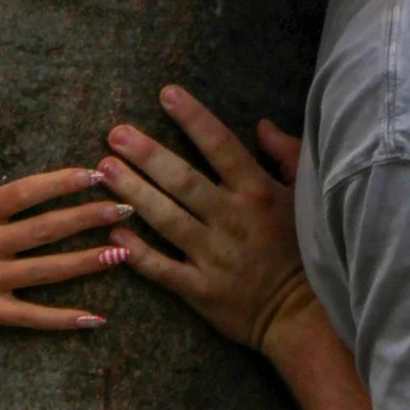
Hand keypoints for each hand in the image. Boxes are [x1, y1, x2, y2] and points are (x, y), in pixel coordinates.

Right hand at [0, 134, 132, 347]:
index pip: (25, 193)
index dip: (61, 182)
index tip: (94, 173)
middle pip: (46, 230)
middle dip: (88, 218)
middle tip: (126, 207)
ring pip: (48, 271)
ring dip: (88, 262)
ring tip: (124, 250)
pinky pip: (33, 317)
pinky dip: (64, 319)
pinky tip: (96, 318)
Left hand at [99, 89, 314, 354]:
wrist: (303, 315)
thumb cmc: (302, 249)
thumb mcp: (305, 196)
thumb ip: (287, 155)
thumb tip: (262, 125)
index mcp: (256, 192)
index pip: (221, 146)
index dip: (194, 118)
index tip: (166, 94)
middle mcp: (232, 220)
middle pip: (183, 181)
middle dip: (147, 155)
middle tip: (116, 134)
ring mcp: (214, 256)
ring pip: (167, 219)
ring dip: (133, 192)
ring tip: (104, 169)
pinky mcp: (201, 290)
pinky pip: (163, 268)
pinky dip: (137, 252)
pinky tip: (114, 232)